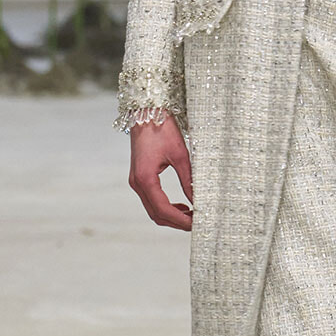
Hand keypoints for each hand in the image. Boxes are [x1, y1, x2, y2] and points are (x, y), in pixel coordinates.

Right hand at [128, 116, 192, 230]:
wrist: (146, 111)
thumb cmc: (162, 129)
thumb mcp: (180, 155)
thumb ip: (189, 180)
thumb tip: (199, 200)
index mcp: (145, 178)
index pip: (163, 210)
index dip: (181, 221)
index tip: (197, 224)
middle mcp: (137, 183)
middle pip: (156, 214)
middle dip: (177, 222)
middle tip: (197, 223)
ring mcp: (136, 181)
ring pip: (153, 209)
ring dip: (171, 216)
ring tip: (192, 216)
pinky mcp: (139, 177)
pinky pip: (151, 200)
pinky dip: (165, 207)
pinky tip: (182, 206)